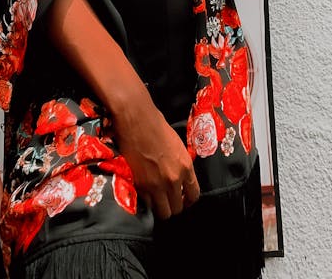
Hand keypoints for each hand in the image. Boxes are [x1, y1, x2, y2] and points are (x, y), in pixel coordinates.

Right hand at [112, 96, 199, 220]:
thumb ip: (179, 164)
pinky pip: (147, 205)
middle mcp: (174, 179)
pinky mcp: (141, 185)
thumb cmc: (156, 125)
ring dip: (159, 208)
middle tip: (165, 200)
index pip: (194, 195)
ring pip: (163, 212)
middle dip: (172, 206)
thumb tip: (177, 176)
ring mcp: (157, 184)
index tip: (182, 199)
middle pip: (177, 208)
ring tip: (154, 200)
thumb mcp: (176, 145)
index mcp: (186, 166)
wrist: (136, 119)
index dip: (187, 200)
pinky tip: (143, 193)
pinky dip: (145, 203)